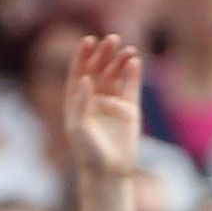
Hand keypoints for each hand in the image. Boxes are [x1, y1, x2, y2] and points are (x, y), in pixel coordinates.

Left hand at [60, 31, 146, 180]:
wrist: (108, 171)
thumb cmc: (87, 152)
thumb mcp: (78, 128)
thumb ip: (80, 104)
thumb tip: (85, 79)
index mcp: (76, 101)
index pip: (78, 72)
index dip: (83, 56)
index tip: (88, 40)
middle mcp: (93, 98)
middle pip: (98, 70)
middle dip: (104, 54)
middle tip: (111, 39)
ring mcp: (112, 102)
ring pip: (116, 75)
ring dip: (120, 61)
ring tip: (127, 50)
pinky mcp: (130, 109)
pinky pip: (131, 87)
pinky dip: (133, 74)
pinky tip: (135, 61)